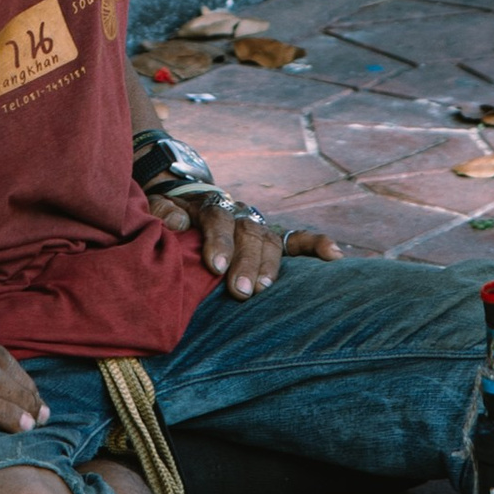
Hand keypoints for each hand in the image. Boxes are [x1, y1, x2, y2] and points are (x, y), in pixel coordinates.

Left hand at [165, 195, 341, 300]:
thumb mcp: (159, 210)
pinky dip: (317, 245)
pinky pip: (298, 239)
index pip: (217, 218)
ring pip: (270, 240)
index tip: (216, 266)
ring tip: (264, 288)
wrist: (191, 202)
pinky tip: (335, 256)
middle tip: (241, 291)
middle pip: (247, 233)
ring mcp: (258, 226)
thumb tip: (177, 224)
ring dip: (270, 265)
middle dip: (246, 262)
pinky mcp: (273, 238)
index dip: (218, 241)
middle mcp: (239, 213)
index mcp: (210, 205)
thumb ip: (162, 214)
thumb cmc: (173, 217)